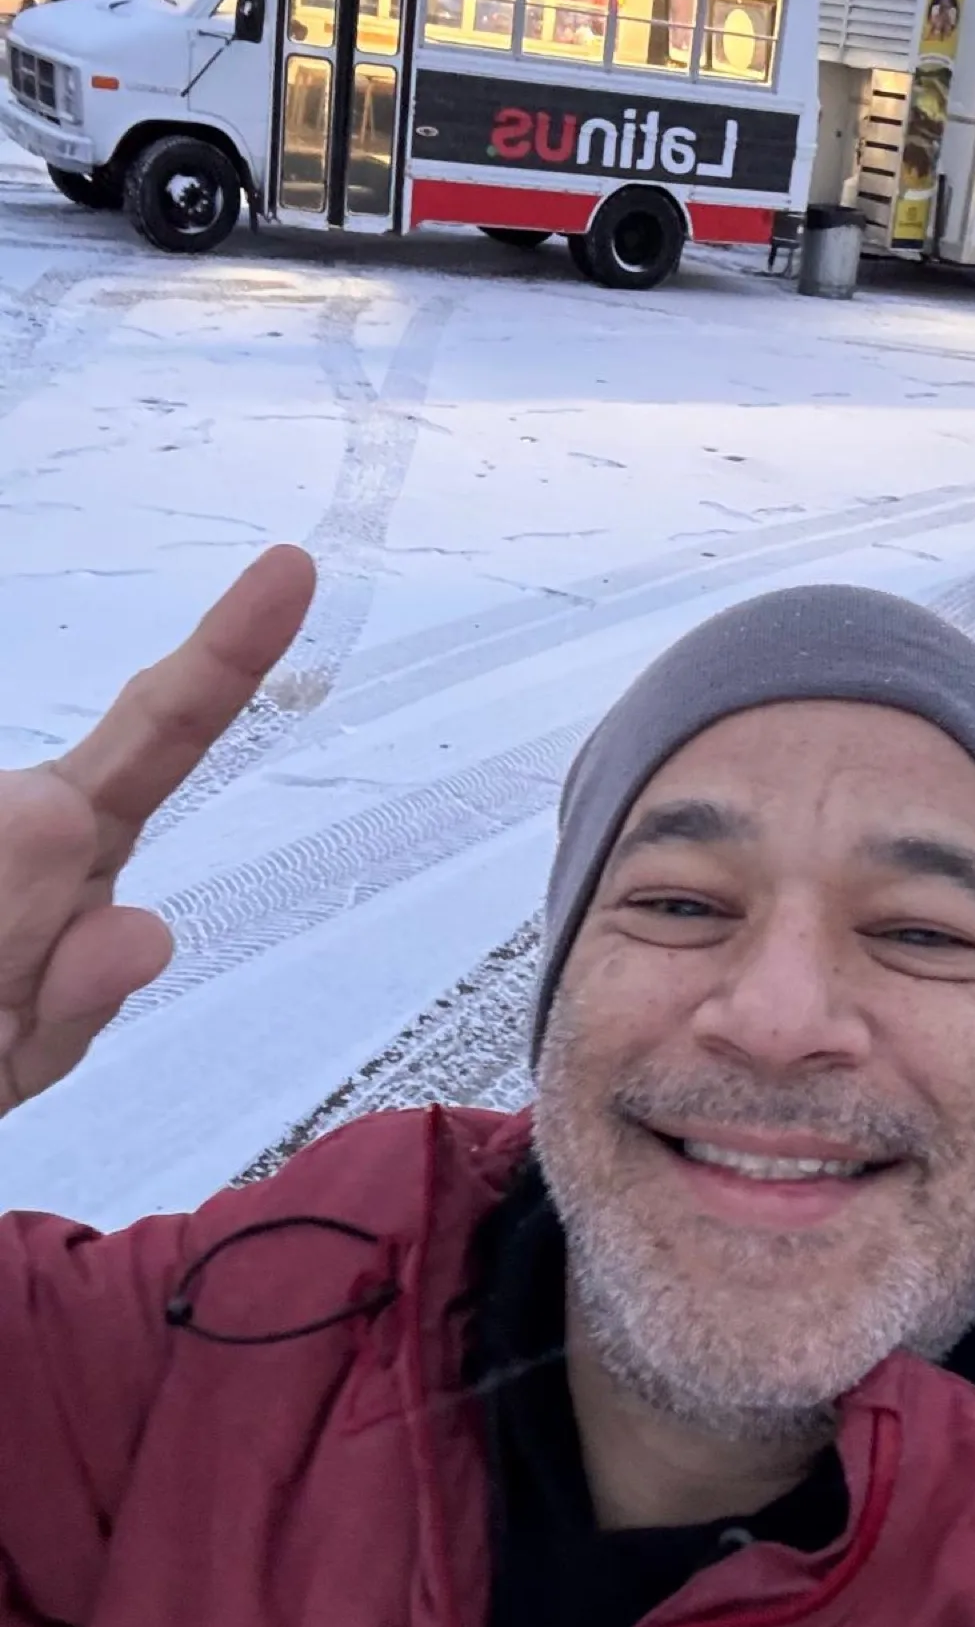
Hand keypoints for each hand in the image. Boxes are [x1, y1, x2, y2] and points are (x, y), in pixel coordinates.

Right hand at [0, 547, 316, 1115]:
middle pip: (49, 823)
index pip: (165, 732)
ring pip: (2, 846)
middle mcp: (24, 806)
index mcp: (79, 841)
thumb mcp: (15, 1056)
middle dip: (21, 913)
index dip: (228, 652)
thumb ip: (75, 1003)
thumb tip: (142, 934)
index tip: (292, 569)